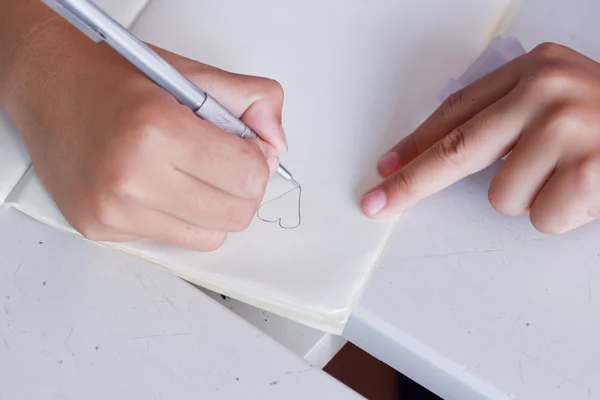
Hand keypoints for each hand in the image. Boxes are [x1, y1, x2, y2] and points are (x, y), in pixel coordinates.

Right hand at [1, 18, 286, 250]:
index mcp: (157, 130)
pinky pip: (173, 239)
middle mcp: (130, 177)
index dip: (257, 160)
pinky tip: (163, 186)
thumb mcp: (191, 74)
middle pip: (236, 215)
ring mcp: (112, 210)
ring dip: (215, 207)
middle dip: (243, 189)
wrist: (47, 85)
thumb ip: (252, 101)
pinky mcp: (100, 228)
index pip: (248, 176)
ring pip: (209, 236)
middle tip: (227, 163)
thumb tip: (276, 144)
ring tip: (195, 174)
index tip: (248, 148)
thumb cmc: (113, 78)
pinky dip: (181, 218)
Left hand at [362, 42, 599, 233]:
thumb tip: (440, 151)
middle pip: (457, 150)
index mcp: (534, 69)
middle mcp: (548, 92)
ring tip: (566, 175)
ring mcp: (571, 128)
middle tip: (379, 202)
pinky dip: (559, 214)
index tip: (385, 169)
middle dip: (412, 183)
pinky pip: (541, 216)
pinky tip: (585, 189)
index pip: (455, 113)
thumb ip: (503, 116)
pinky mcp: (593, 168)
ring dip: (529, 197)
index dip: (415, 146)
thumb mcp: (556, 96)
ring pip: (502, 196)